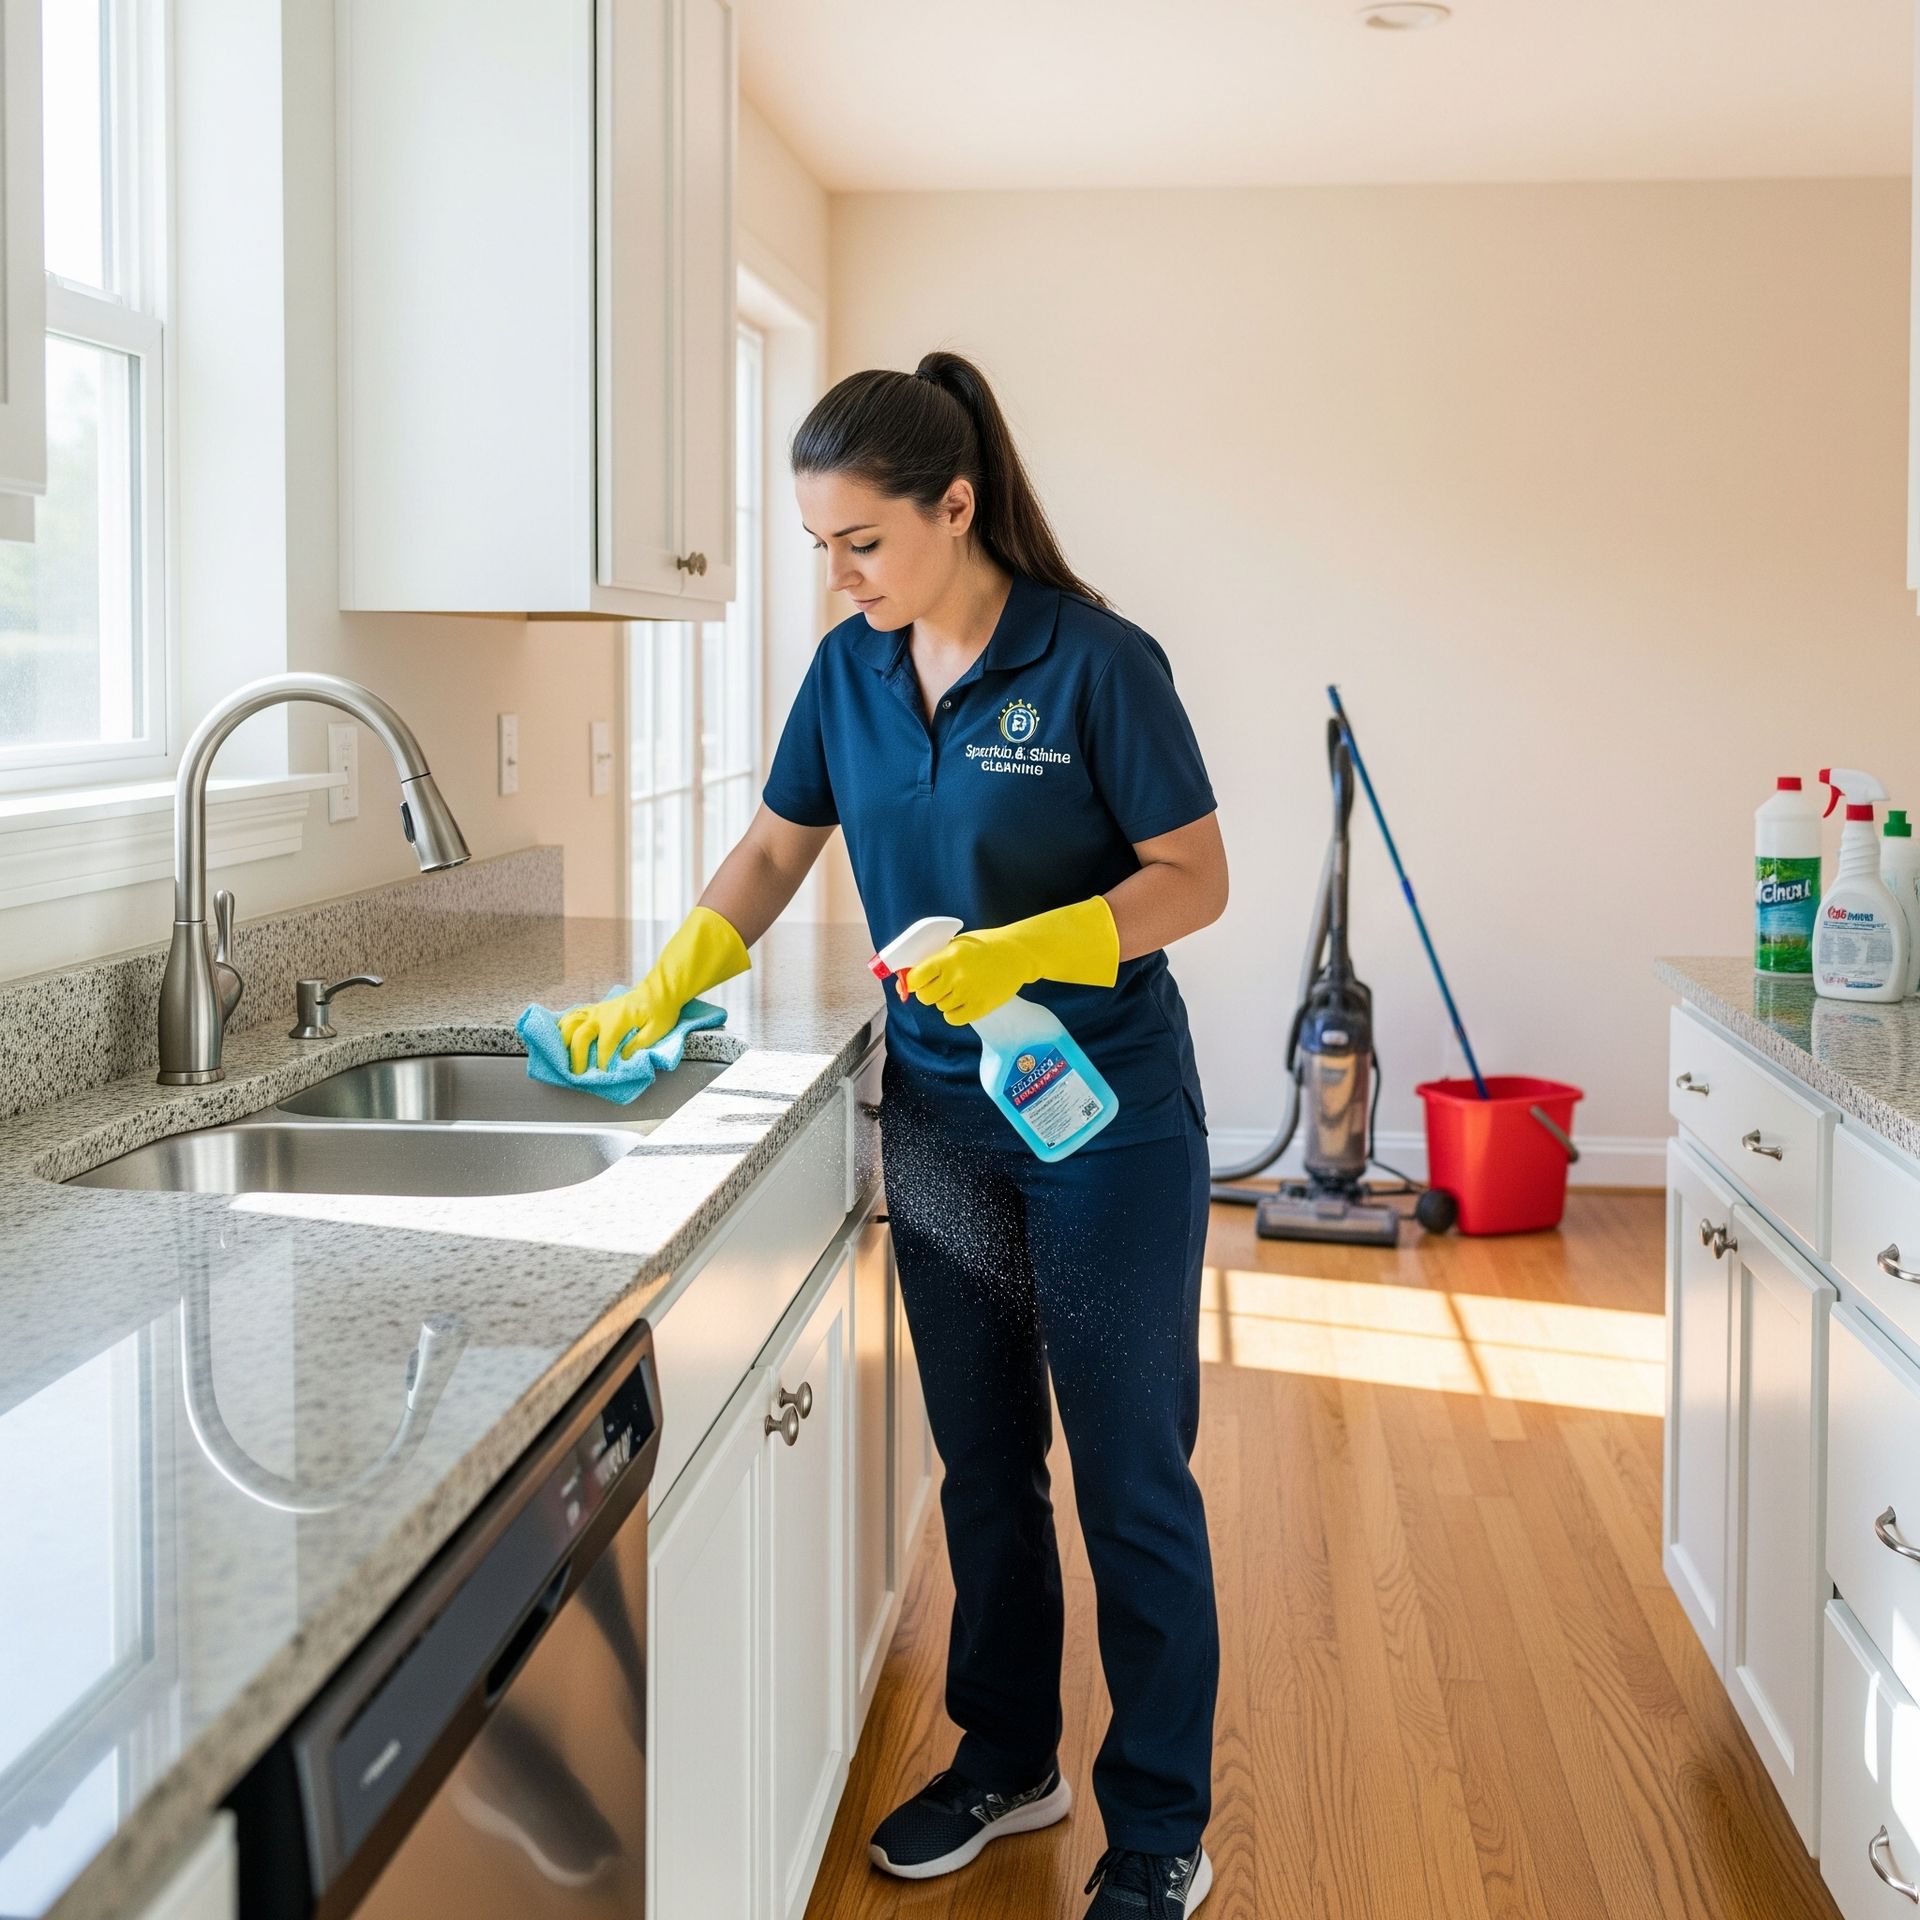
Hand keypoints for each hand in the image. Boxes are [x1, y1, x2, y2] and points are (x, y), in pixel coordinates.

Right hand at [559, 977, 681, 1071]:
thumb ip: (639, 1044)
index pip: (605, 1046)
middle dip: (577, 1056)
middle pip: (581, 1035)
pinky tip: (559, 1038)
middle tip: (577, 1074)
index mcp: (619, 1019)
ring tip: (562, 1057)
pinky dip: (563, 1026)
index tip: (604, 1075)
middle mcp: (602, 1014)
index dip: (602, 1063)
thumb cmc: (660, 1011)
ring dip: (563, 1041)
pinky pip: (572, 1016)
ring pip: (570, 1023)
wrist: (658, 991)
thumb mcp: (657, 1029)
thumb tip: (622, 1058)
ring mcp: (596, 1010)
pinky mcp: (594, 1009)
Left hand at [906, 897, 1117, 1026]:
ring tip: (960, 987)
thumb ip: (934, 960)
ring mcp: (969, 993)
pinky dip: (954, 1012)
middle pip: (925, 996)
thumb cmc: (983, 947)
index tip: (917, 981)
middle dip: (928, 992)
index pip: (915, 978)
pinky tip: (963, 1001)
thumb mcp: (956, 944)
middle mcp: (956, 977)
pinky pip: (953, 1019)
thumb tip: (907, 980)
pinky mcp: (980, 1007)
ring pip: (940, 1007)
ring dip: (945, 1000)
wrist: (1016, 954)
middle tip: (939, 985)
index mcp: (948, 958)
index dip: (913, 981)